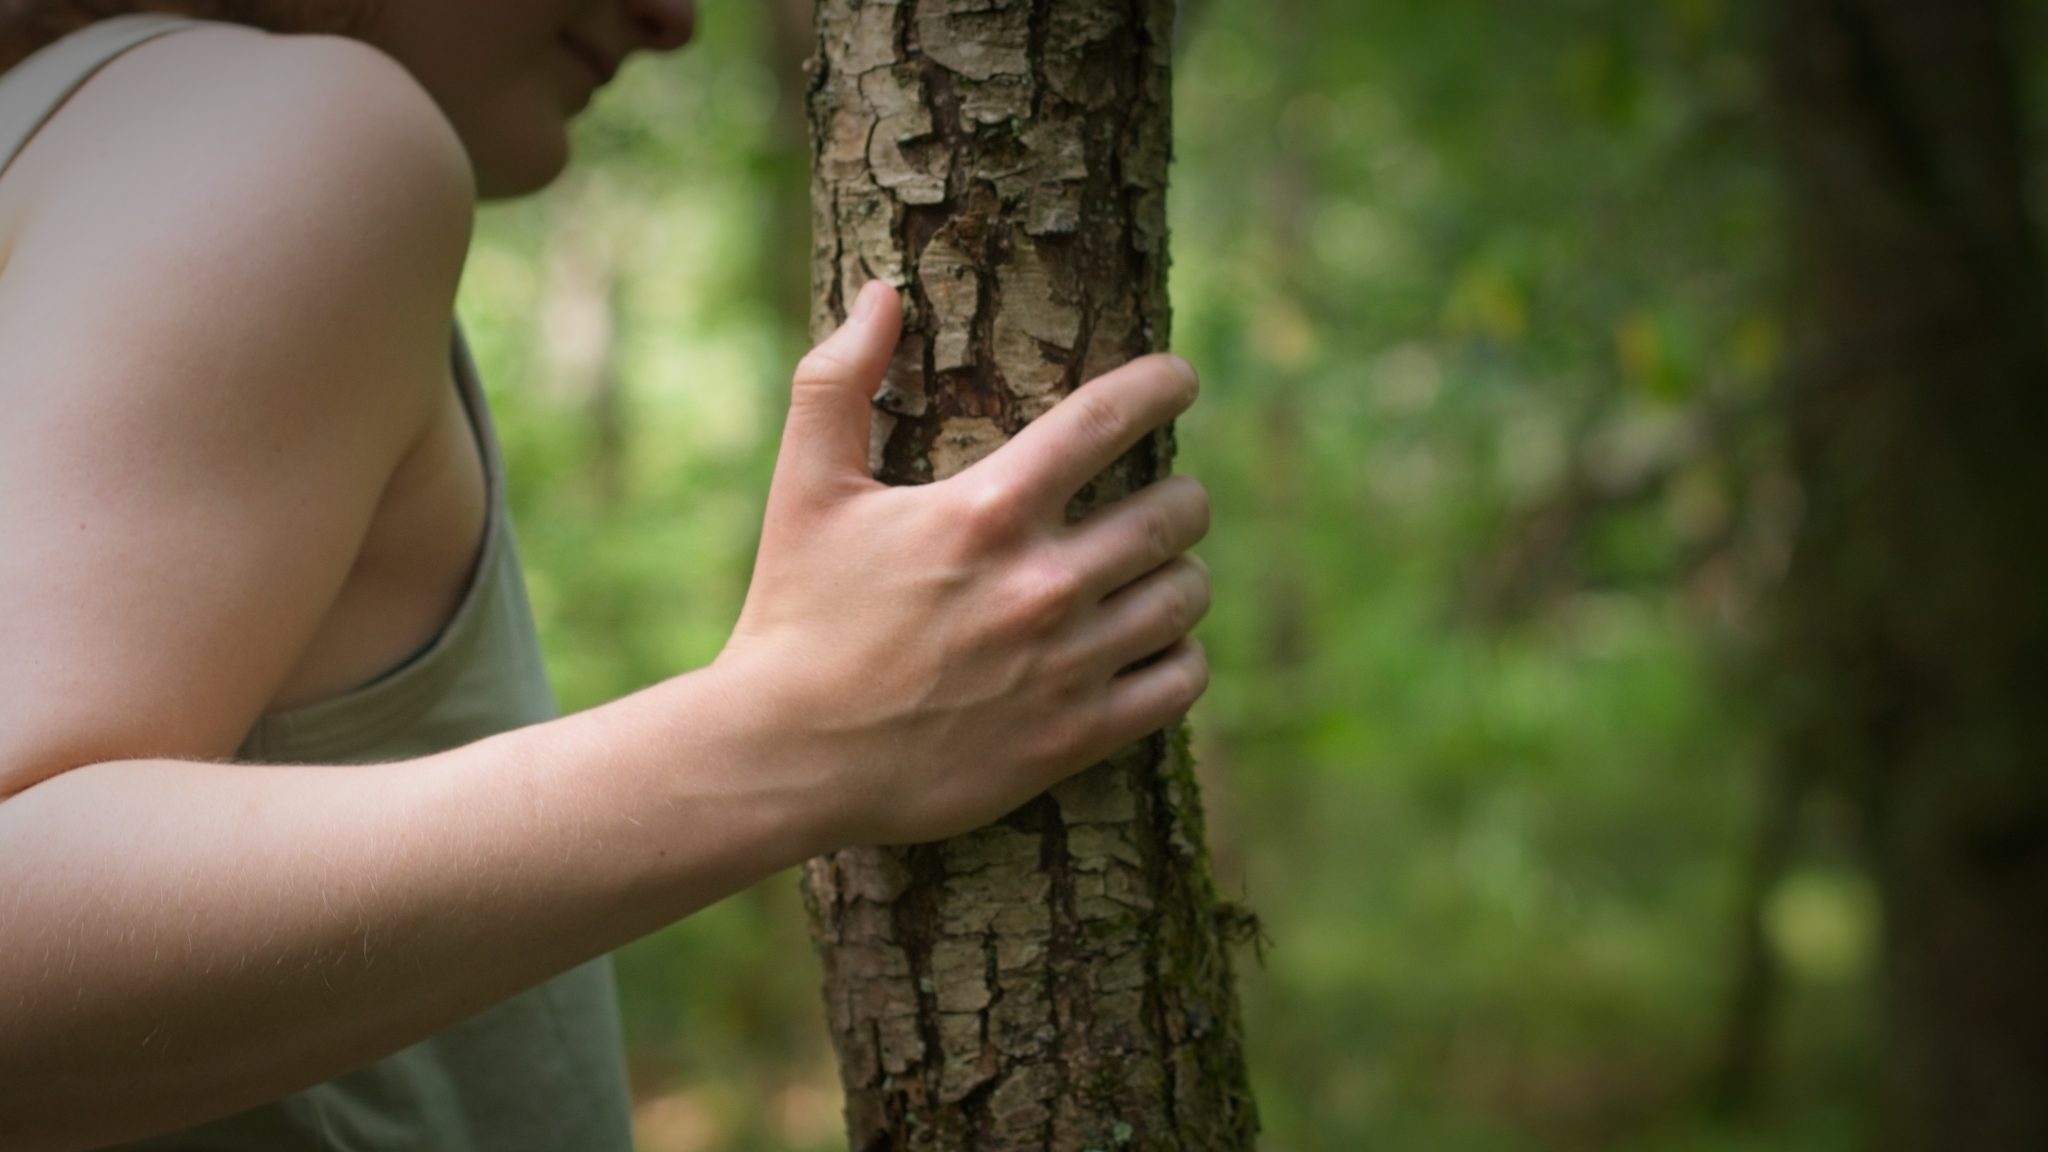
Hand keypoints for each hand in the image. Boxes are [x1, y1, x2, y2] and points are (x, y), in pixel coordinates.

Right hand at [712, 281, 1211, 848]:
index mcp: (986, 509)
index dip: (1162, 385)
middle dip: (1180, 497)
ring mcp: (1064, 665)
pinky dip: (1179, 657)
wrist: (784, 756)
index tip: (1181, 380)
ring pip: (1186, 596)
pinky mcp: (1073, 738)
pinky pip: (1180, 683)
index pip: (1109, 418)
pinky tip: (1151, 647)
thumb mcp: (804, 487)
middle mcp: (1040, 583)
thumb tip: (882, 293)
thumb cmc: (794, 613)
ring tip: (1155, 575)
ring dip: (1181, 575)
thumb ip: (838, 380)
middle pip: (1175, 511)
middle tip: (1164, 501)